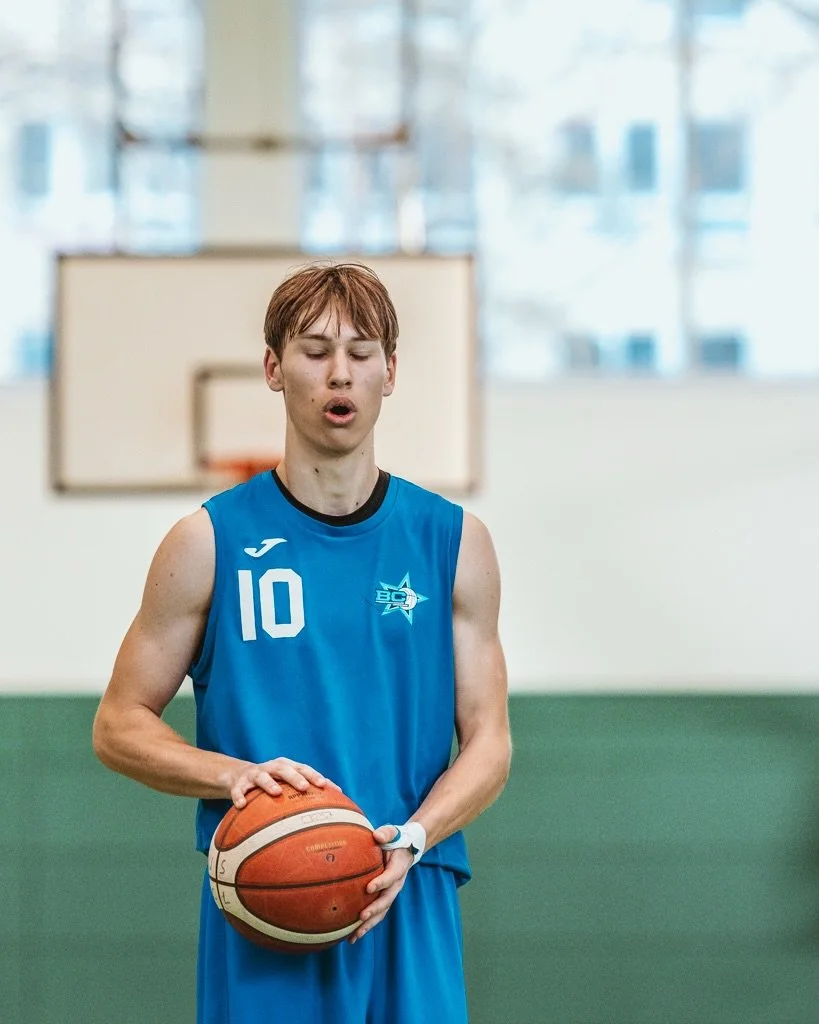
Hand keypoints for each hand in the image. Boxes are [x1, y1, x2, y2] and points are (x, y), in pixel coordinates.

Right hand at [228, 757, 339, 807]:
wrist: (240, 776)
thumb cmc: (273, 782)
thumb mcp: (288, 782)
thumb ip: (308, 789)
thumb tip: (339, 801)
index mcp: (287, 766)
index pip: (303, 768)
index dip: (314, 775)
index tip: (325, 785)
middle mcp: (272, 767)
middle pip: (285, 769)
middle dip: (295, 777)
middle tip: (304, 787)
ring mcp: (255, 774)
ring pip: (262, 777)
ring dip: (269, 783)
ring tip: (276, 792)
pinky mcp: (239, 783)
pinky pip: (239, 790)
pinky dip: (240, 796)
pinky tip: (242, 805)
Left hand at [349, 825, 413, 942]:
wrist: (406, 850)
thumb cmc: (395, 841)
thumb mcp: (393, 833)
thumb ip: (387, 833)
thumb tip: (377, 835)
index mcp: (398, 868)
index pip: (390, 877)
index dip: (381, 883)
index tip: (368, 888)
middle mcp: (396, 884)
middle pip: (386, 900)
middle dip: (374, 910)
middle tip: (361, 917)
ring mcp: (391, 893)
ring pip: (381, 912)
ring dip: (369, 925)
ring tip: (354, 936)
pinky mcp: (384, 899)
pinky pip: (376, 914)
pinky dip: (366, 926)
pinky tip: (352, 936)